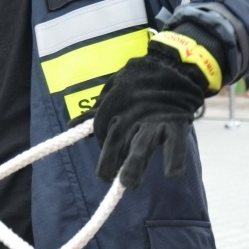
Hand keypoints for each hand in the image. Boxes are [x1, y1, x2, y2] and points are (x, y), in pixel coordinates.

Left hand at [73, 43, 206, 188]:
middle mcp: (133, 116)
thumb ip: (96, 112)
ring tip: (129, 183)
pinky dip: (174, 157)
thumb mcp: (113, 93)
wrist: (171, 65)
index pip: (101, 129)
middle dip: (110, 159)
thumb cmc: (138, 82)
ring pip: (142, 144)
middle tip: (104, 178)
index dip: (101, 145)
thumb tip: (71, 125)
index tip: (105, 168)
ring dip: (135, 164)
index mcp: (116, 108)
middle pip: (118, 139)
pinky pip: (176, 143)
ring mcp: (155, 121)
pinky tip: (171, 173)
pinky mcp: (176, 124)